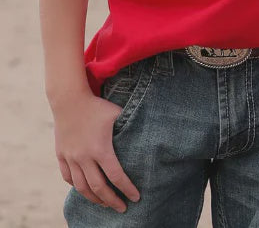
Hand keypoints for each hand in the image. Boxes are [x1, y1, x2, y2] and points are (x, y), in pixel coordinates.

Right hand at [52, 89, 140, 211]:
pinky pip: (67, 177)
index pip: (116, 176)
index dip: (127, 189)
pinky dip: (76, 186)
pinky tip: (85, 188)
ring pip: (81, 187)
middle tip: (122, 208)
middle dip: (112, 201)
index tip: (136, 198)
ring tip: (104, 203)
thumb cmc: (97, 106)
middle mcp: (84, 157)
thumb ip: (130, 125)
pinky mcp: (61, 155)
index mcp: (101, 149)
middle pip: (99, 188)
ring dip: (94, 198)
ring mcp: (71, 157)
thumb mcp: (117, 114)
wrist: (69, 99)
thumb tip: (148, 134)